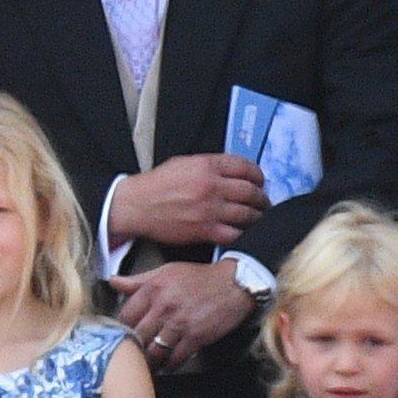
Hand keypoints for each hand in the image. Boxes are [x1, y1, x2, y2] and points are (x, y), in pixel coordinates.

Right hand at [107, 154, 268, 249]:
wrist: (135, 206)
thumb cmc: (155, 186)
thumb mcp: (182, 163)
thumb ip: (210, 166)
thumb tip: (233, 172)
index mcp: (206, 166)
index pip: (246, 167)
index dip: (258, 175)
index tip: (259, 181)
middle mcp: (211, 186)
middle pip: (252, 192)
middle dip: (261, 198)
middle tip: (262, 202)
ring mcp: (209, 209)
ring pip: (249, 214)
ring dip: (257, 217)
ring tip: (256, 218)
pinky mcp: (205, 230)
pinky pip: (235, 234)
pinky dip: (243, 234)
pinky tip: (243, 232)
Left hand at [108, 259, 254, 367]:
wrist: (235, 284)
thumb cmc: (199, 277)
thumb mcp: (166, 271)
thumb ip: (137, 280)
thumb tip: (112, 281)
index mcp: (152, 289)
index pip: (124, 315)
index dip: (120, 327)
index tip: (120, 335)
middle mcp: (163, 307)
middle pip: (137, 336)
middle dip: (132, 347)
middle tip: (129, 355)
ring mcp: (180, 323)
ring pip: (154, 351)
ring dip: (149, 361)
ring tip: (145, 365)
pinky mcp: (196, 337)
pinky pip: (176, 358)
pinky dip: (170, 365)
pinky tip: (166, 366)